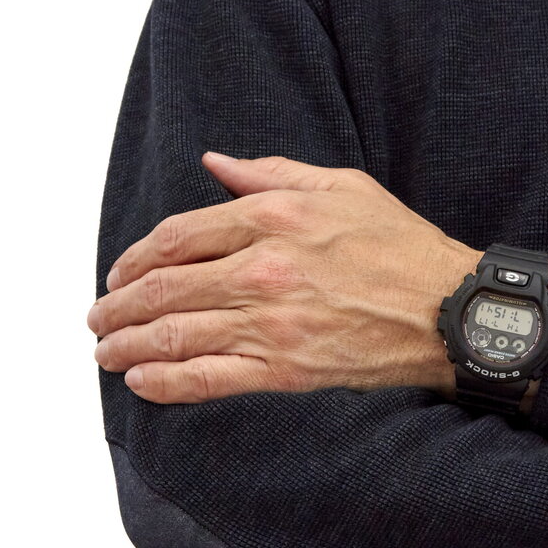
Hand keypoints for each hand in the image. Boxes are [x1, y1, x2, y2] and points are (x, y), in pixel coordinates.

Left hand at [88, 153, 482, 402]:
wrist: (448, 311)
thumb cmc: (400, 247)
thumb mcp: (342, 187)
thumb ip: (270, 174)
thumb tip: (214, 164)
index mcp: (274, 219)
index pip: (178, 237)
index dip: (136, 258)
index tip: (119, 274)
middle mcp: (263, 271)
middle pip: (164, 289)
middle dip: (118, 306)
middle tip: (99, 318)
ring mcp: (272, 324)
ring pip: (176, 335)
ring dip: (128, 345)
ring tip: (105, 351)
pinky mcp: (287, 370)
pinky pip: (210, 378)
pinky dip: (168, 382)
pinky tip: (141, 383)